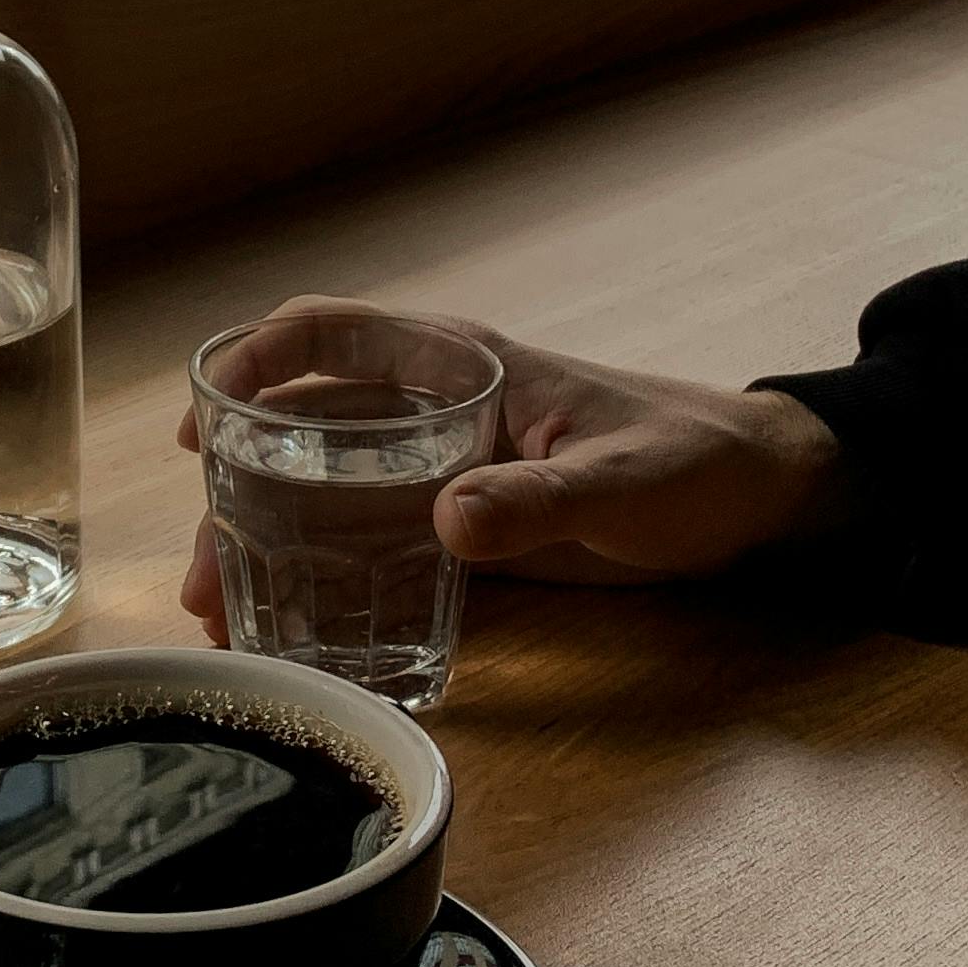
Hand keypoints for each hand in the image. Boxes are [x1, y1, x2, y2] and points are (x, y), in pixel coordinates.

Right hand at [175, 298, 847, 641]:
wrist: (766, 499)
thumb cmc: (699, 462)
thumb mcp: (626, 481)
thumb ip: (543, 500)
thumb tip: (448, 521)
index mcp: (464, 367)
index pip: (333, 334)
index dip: (255, 364)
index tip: (201, 424)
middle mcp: (438, 410)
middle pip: (307, 430)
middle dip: (240, 492)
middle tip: (205, 576)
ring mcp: (448, 469)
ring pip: (330, 492)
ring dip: (271, 543)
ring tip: (227, 617)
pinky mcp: (471, 528)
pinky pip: (377, 545)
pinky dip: (328, 579)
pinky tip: (296, 632)